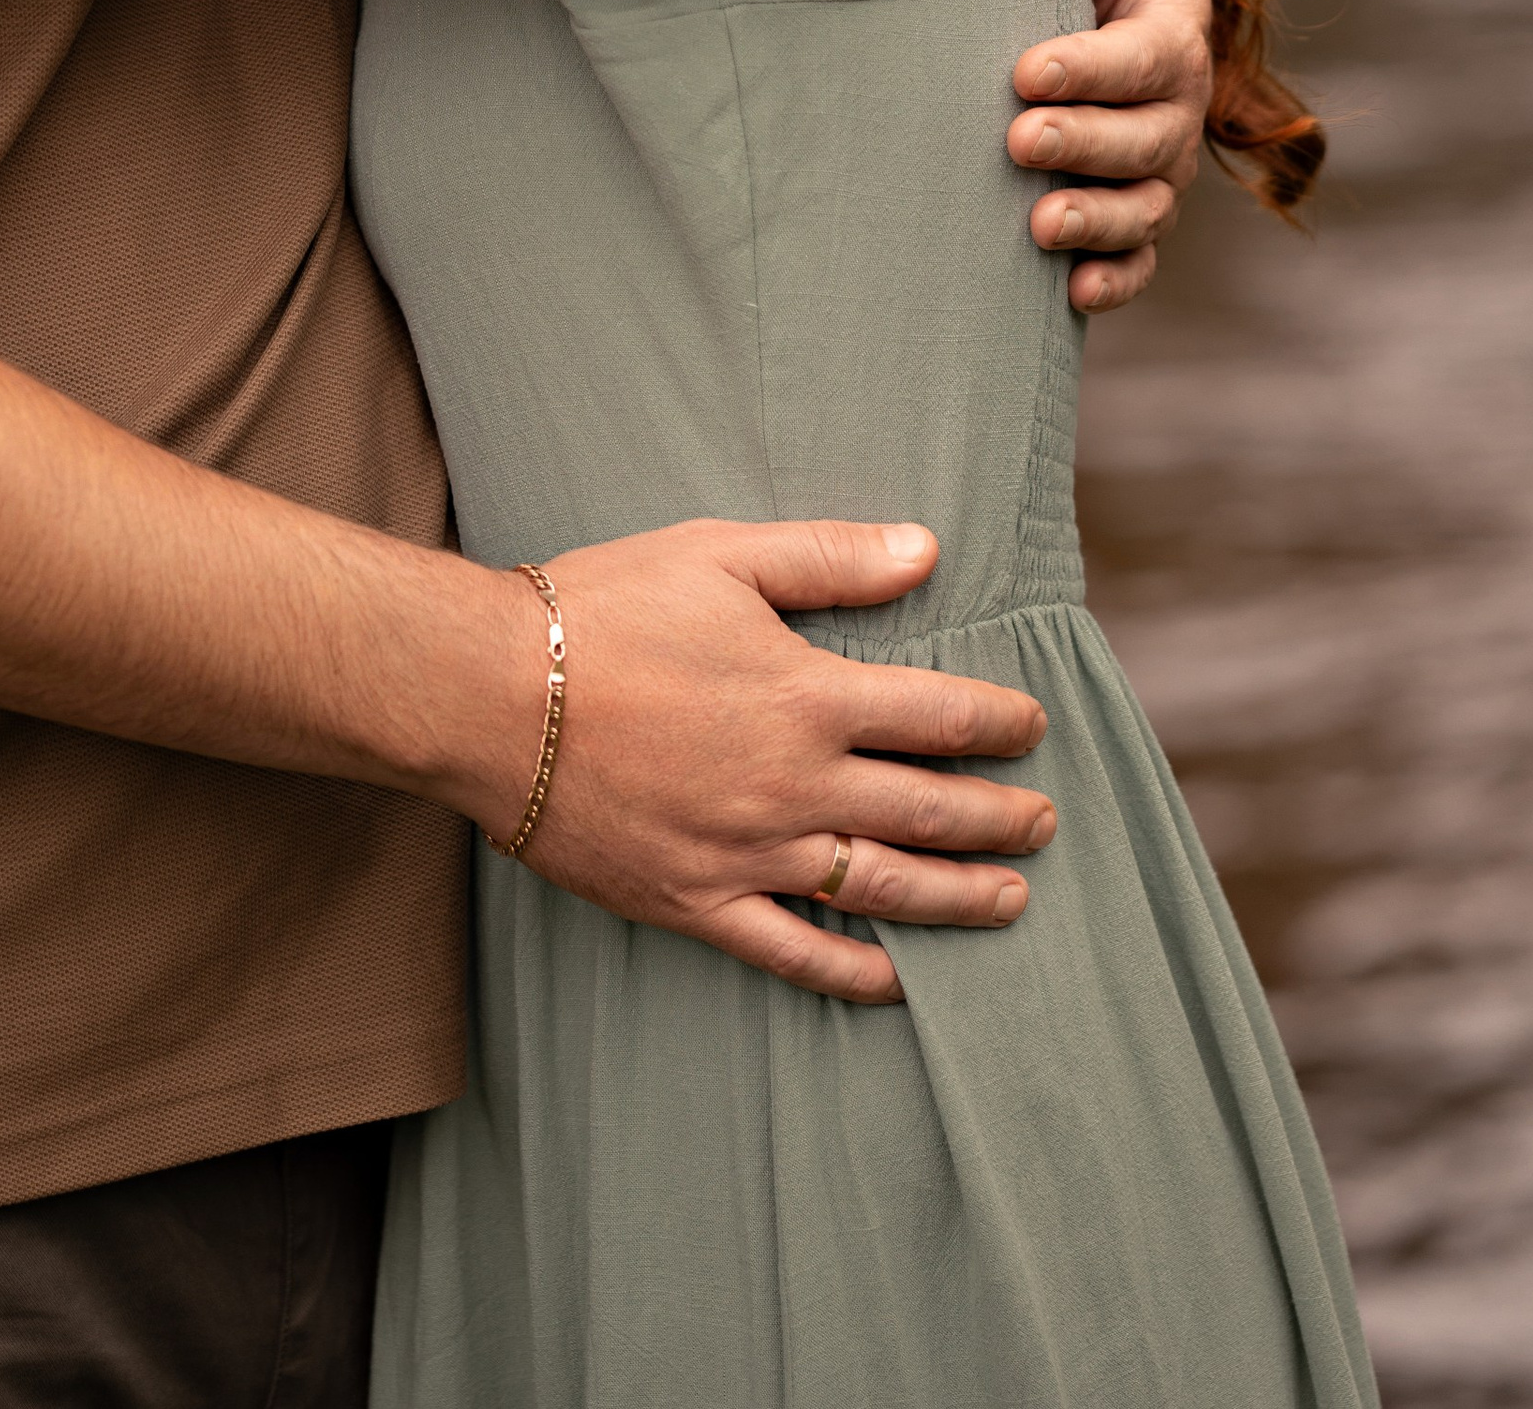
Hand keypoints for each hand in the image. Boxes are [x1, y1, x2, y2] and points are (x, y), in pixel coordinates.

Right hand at [511, 518, 1053, 1003]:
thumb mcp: (721, 553)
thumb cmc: (602, 610)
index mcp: (808, 695)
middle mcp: (793, 785)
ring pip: (882, 889)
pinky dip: (855, 974)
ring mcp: (748, 855)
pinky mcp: (694, 903)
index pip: (939, 715)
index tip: (1033, 726)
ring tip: (1011, 902)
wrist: (486, 694)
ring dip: (956, 897)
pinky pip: (794, 953)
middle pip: (929, 809)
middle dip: (1000, 818)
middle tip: (1046, 824)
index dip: (999, 722)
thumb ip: (830, 558)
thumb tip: (926, 551)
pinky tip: (899, 981)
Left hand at [1011, 0, 1212, 312]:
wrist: (1113, 39)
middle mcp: (1175, 119)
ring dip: (1095, 221)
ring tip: (1040, 223)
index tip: (1026, 70)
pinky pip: (1138, 264)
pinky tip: (1073, 292)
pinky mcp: (1139, 227)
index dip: (1087, 68)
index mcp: (1171, 45)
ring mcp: (1159, 180)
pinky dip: (1114, 282)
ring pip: (1141, 211)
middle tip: (1020, 139)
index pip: (1139, 60)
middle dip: (1081, 143)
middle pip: (1139, 141)